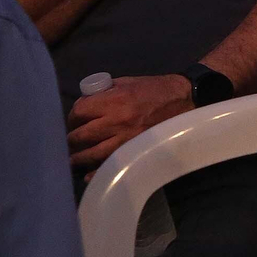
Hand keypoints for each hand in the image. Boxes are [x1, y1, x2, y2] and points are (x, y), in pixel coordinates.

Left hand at [67, 74, 193, 169]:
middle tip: (73, 139)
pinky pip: (108, 166)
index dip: (72, 116)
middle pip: (80, 135)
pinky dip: (95, 172)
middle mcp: (117, 121)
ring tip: (74, 158)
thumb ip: (105, 92)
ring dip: (78, 157)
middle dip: (72, 137)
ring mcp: (125, 140)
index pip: (79, 112)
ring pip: (90, 154)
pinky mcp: (134, 151)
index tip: (75, 119)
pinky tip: (88, 173)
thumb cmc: (155, 89)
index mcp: (115, 101)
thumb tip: (84, 102)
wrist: (185, 100)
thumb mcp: (129, 82)